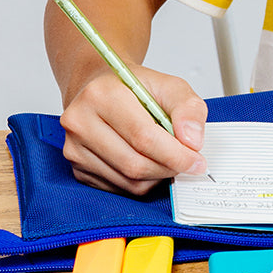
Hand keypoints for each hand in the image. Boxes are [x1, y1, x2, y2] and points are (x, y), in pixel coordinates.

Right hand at [59, 67, 208, 194]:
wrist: (102, 89)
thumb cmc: (135, 87)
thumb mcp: (170, 85)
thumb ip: (188, 108)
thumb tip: (192, 141)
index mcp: (101, 95)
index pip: (143, 136)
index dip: (175, 154)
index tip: (197, 160)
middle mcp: (80, 122)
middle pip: (134, 163)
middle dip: (169, 167)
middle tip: (190, 163)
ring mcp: (74, 148)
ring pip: (127, 180)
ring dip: (157, 176)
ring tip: (169, 159)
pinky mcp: (77, 168)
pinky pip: (118, 187)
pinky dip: (142, 181)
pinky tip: (149, 162)